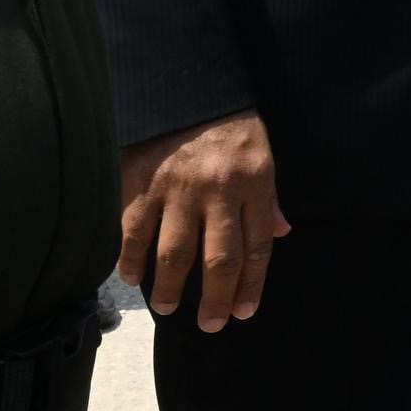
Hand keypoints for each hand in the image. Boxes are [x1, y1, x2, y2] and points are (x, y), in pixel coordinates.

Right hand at [119, 112, 289, 330]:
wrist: (186, 84)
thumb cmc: (230, 123)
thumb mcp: (264, 154)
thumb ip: (269, 198)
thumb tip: (280, 235)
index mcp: (254, 182)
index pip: (257, 247)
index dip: (251, 285)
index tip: (243, 312)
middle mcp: (218, 190)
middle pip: (219, 259)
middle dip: (215, 299)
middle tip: (210, 325)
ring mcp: (178, 188)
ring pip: (175, 253)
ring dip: (170, 288)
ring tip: (167, 308)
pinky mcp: (142, 183)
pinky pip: (134, 230)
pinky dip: (131, 259)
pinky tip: (132, 278)